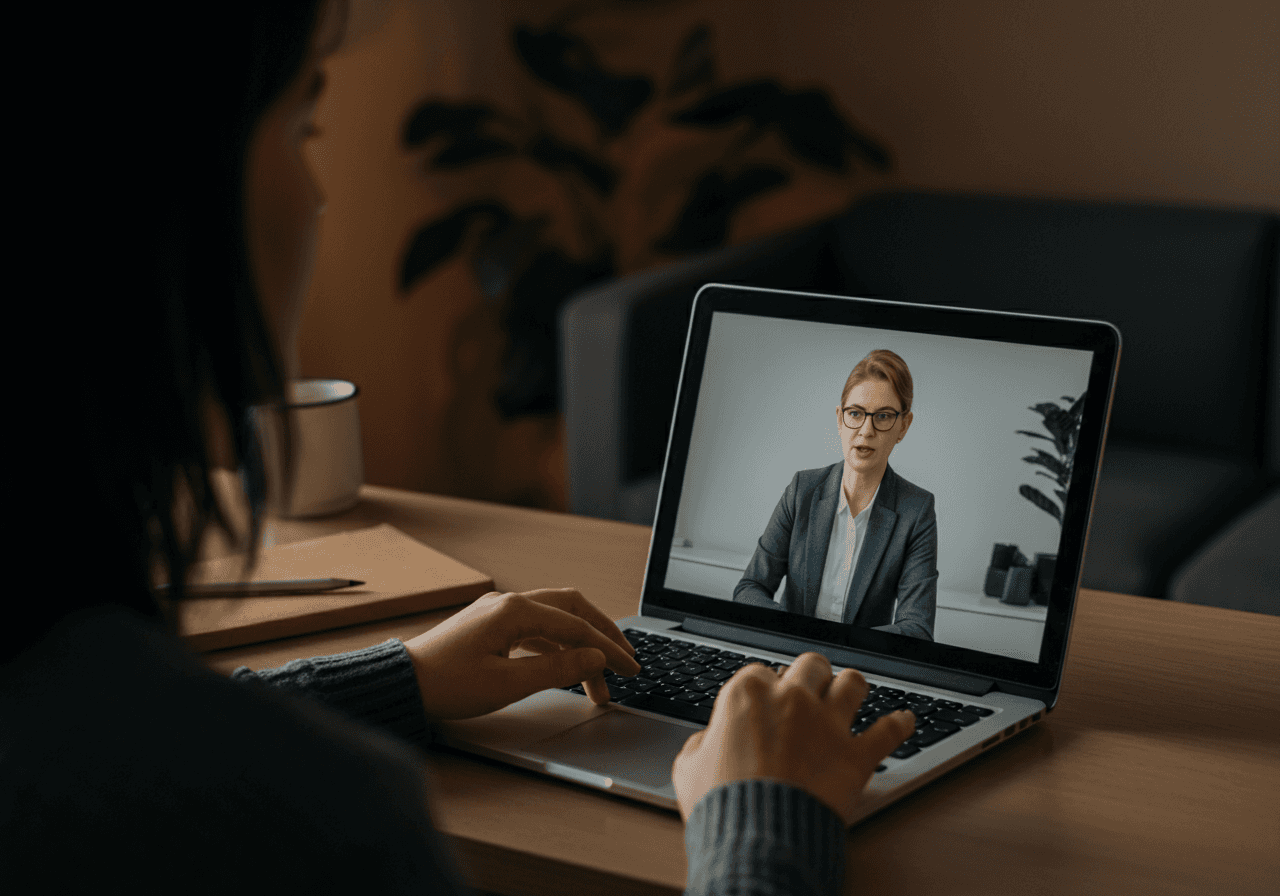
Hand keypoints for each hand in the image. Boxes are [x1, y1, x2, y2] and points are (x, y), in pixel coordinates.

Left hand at [403, 588, 639, 719]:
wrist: (402, 684)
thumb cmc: (447, 685)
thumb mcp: (509, 684)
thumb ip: (557, 669)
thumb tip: (594, 658)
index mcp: (515, 611)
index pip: (577, 627)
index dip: (608, 649)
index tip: (630, 669)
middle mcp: (508, 603)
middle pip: (571, 610)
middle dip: (601, 636)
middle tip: (624, 663)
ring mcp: (497, 613)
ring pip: (553, 621)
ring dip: (578, 646)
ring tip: (596, 681)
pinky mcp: (488, 627)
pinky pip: (534, 630)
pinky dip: (556, 647)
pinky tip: (563, 668)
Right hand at [672, 652, 914, 824]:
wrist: (756, 838)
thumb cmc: (722, 804)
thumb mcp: (688, 768)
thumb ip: (700, 745)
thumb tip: (705, 744)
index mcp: (747, 694)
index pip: (760, 672)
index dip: (764, 687)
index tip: (765, 700)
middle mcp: (792, 699)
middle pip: (811, 665)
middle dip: (810, 674)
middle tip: (809, 686)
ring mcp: (828, 724)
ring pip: (853, 683)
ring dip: (852, 687)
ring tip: (851, 691)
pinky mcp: (855, 754)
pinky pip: (888, 731)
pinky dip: (900, 725)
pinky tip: (906, 720)